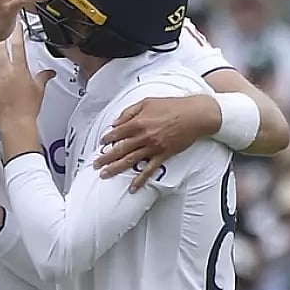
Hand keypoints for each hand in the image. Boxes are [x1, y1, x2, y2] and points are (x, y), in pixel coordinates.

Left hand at [0, 28, 54, 128]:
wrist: (16, 123)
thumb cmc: (28, 109)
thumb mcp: (39, 90)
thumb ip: (43, 77)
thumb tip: (49, 73)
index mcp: (20, 70)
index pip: (18, 45)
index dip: (17, 33)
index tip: (16, 26)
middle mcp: (6, 72)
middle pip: (0, 49)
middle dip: (1, 41)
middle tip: (3, 37)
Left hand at [94, 95, 218, 190]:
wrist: (195, 115)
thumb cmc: (173, 106)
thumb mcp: (147, 102)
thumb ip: (129, 111)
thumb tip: (116, 122)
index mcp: (138, 122)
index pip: (117, 132)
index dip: (107, 138)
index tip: (101, 143)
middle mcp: (143, 136)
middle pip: (120, 149)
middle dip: (105, 157)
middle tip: (95, 164)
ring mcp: (153, 147)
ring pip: (130, 160)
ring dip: (116, 168)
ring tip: (105, 175)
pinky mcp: (163, 155)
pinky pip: (149, 170)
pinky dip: (140, 179)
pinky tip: (132, 187)